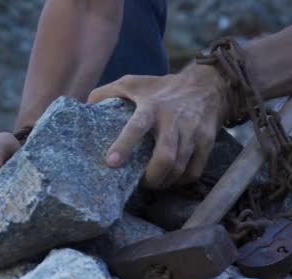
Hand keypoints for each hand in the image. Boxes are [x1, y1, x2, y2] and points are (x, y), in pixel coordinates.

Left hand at [88, 64, 228, 188]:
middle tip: (142, 183)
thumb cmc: (161, 88)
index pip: (137, 127)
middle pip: (165, 158)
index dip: (124, 145)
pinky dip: (181, 180)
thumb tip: (84, 108)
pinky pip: (194, 171)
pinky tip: (171, 178)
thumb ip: (107, 93)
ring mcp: (192, 132)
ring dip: (164, 182)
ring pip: (180, 168)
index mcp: (152, 106)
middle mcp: (173, 120)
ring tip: (154, 183)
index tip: (111, 162)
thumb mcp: (132, 83)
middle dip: (152, 177)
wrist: (206, 85)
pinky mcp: (207, 142)